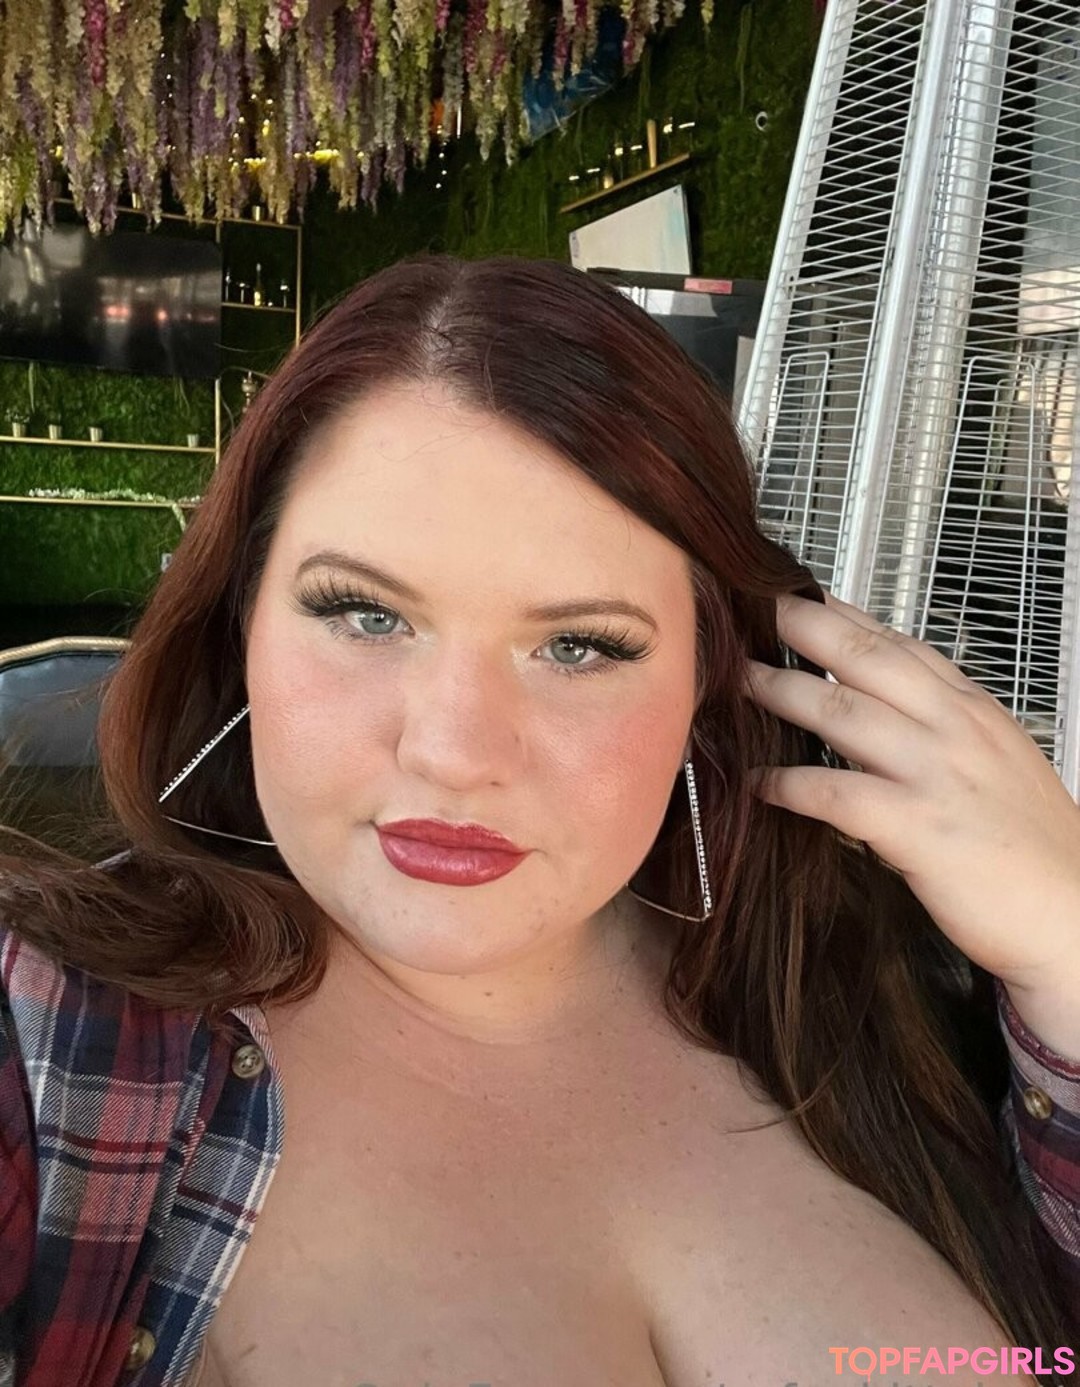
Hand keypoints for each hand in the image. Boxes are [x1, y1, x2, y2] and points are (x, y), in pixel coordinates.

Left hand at [744, 591, 1079, 1031]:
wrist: (1074, 919)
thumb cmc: (1033, 849)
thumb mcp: (997, 762)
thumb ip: (941, 729)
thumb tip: (881, 711)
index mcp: (973, 710)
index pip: (900, 644)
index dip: (843, 615)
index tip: (798, 594)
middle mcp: (953, 729)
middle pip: (864, 657)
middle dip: (801, 626)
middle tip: (749, 607)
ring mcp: (935, 775)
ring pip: (841, 713)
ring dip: (779, 692)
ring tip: (736, 680)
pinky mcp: (916, 829)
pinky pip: (834, 794)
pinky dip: (788, 784)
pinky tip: (757, 781)